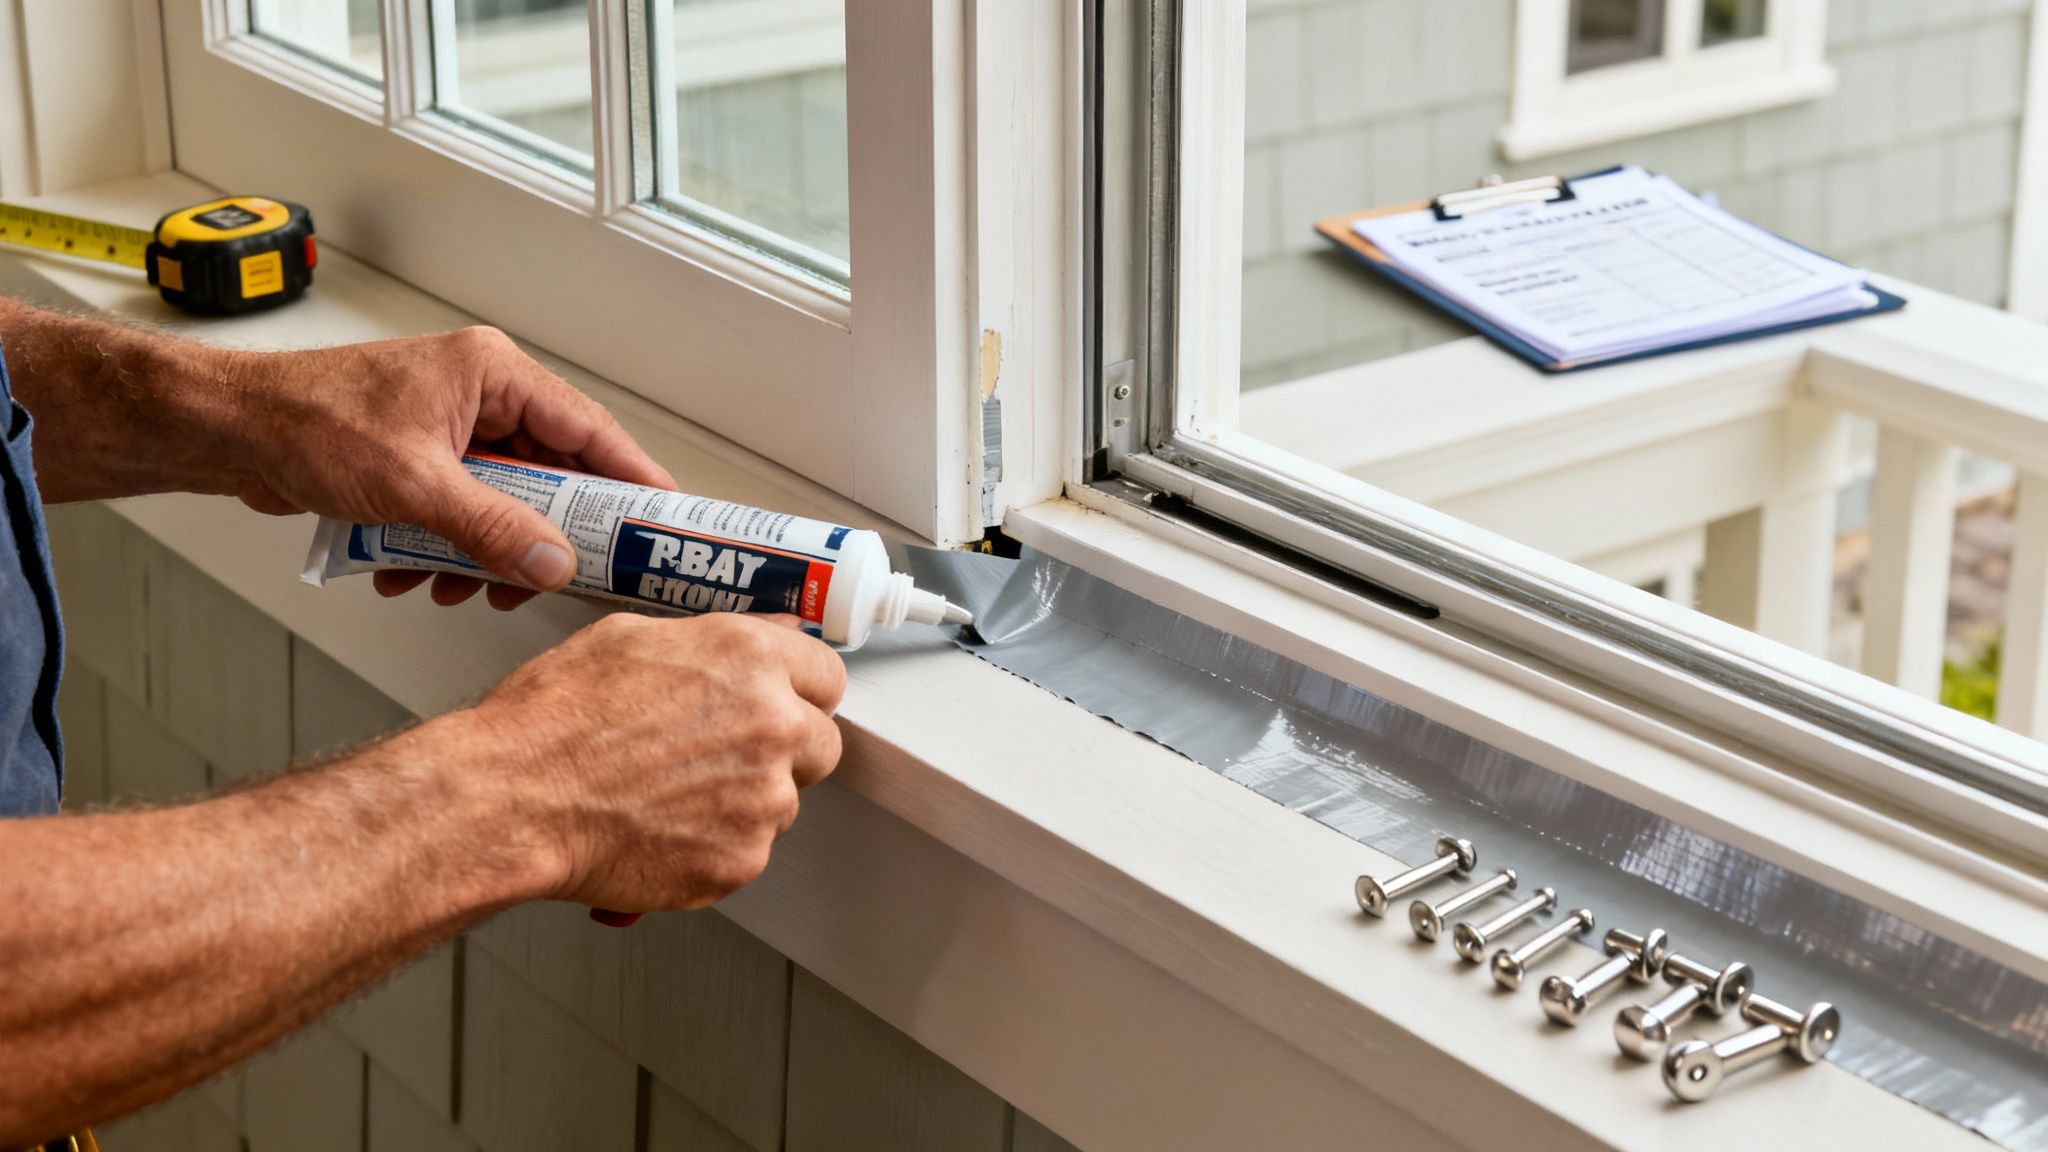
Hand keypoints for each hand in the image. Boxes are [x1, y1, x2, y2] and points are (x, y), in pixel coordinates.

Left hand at [227, 327, 674, 609]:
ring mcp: (451, 428)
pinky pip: (461, 512)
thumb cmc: (305, 422)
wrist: (225, 429)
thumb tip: (555, 565)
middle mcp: (480, 395)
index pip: (589, 429)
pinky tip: (411, 575)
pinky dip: (445, 549)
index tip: (664, 521)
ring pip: (504, 503)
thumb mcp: (414, 486)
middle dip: (541, 537)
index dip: (631, 479)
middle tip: (557, 580)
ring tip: (459, 588)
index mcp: (494, 374)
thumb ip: (493, 529)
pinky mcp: (422, 459)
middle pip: (550, 475)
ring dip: (485, 554)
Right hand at [448, 612, 845, 911]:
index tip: (784, 704)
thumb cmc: (553, 720)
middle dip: (783, 751)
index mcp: (750, 659)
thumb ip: (715, 643)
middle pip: (821, 744)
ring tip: (672, 795)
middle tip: (723, 757)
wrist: (513, 799)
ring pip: (782, 803)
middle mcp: (772, 724)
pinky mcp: (741, 860)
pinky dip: (713, 847)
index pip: (827, 676)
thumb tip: (762, 638)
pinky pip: (747, 852)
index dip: (800, 692)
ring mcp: (763, 799)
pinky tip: (662, 829)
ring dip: (744, 802)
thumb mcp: (631, 639)